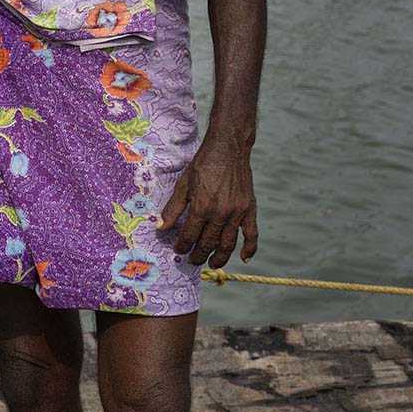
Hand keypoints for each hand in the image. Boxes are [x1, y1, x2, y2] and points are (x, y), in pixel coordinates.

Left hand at [156, 138, 257, 267]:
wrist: (228, 147)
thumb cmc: (203, 163)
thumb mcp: (183, 183)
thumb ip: (173, 207)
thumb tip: (160, 227)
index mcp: (202, 207)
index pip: (189, 236)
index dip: (182, 246)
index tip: (178, 250)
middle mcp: (220, 213)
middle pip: (207, 243)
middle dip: (197, 255)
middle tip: (192, 260)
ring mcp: (237, 213)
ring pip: (227, 244)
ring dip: (218, 258)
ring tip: (211, 264)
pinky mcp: (249, 209)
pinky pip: (252, 235)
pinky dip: (250, 249)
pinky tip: (244, 258)